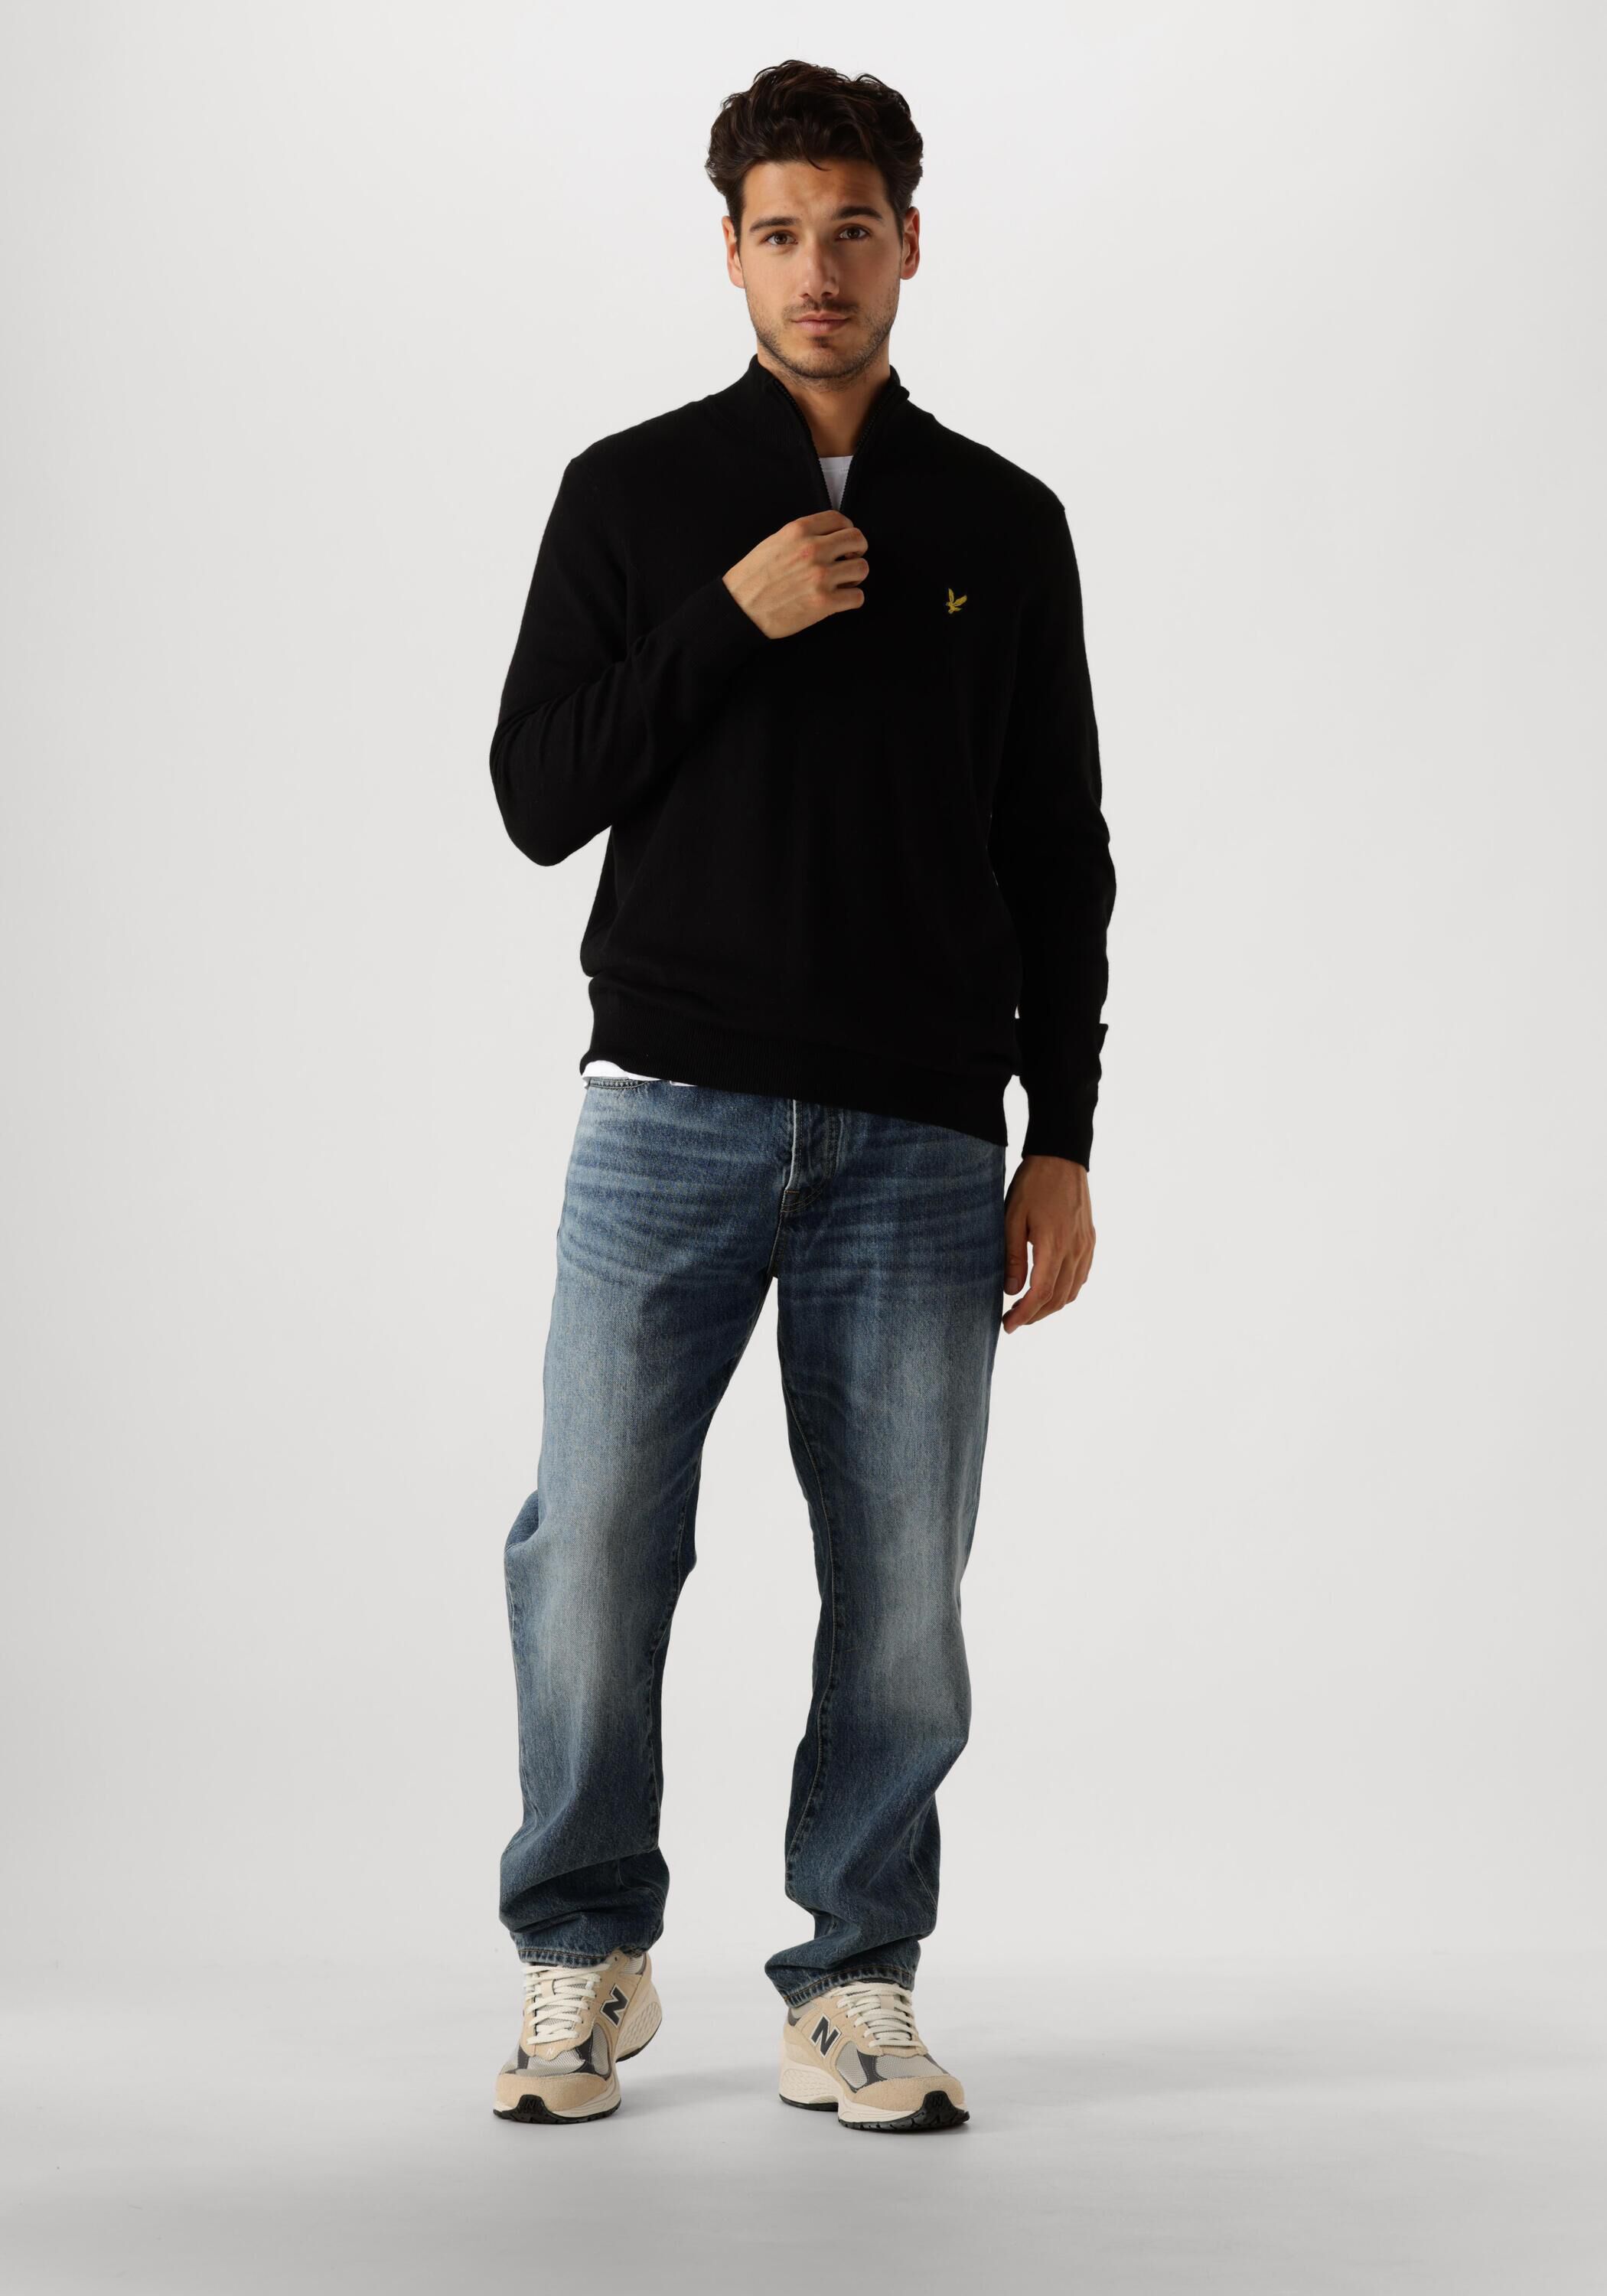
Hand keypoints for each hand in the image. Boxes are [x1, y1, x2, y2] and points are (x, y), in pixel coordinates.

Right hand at [722, 511, 868, 638]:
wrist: (739, 609)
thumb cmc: (752, 578)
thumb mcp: (774, 542)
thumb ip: (801, 536)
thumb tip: (825, 538)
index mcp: (800, 531)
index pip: (840, 519)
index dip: (847, 530)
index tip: (844, 542)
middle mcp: (813, 549)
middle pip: (858, 540)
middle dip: (857, 551)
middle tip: (848, 562)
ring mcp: (820, 576)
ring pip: (862, 568)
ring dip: (855, 576)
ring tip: (843, 583)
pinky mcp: (824, 603)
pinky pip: (857, 597)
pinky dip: (853, 599)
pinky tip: (841, 600)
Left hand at [1001, 1156, 1094, 1331]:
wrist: (1061, 1157)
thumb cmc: (1033, 1184)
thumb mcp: (1012, 1218)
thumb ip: (1012, 1257)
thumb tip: (1011, 1291)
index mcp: (1054, 1246)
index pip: (1040, 1294)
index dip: (1024, 1315)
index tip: (1007, 1325)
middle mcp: (1075, 1250)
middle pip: (1058, 1298)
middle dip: (1035, 1315)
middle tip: (1013, 1320)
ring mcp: (1086, 1246)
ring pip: (1072, 1291)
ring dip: (1051, 1306)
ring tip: (1028, 1308)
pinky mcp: (1090, 1240)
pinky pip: (1081, 1276)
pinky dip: (1065, 1290)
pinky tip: (1049, 1289)